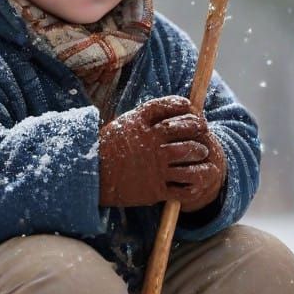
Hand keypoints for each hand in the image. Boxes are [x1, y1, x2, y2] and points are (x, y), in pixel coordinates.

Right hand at [99, 96, 224, 207]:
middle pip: (182, 129)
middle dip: (197, 126)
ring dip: (199, 152)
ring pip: (188, 155)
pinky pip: (183, 186)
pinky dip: (194, 182)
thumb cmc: (108, 149)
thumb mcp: (123, 126)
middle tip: (202, 128)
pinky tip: (196, 178)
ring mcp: (154, 166)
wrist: (91, 178)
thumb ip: (146, 118)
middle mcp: (149, 142)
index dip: (181, 104)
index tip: (189, 105)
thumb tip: (173, 109)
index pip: (165, 106)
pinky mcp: (155, 189)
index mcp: (138, 124)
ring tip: (202, 152)